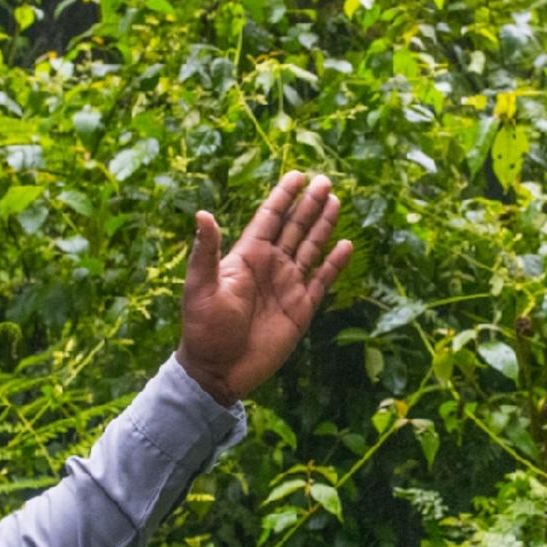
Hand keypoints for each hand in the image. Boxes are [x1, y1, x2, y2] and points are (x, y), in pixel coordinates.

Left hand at [176, 172, 352, 403]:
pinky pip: (321, 280)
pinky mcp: (301, 309)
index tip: (297, 176)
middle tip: (325, 181)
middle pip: (294, 228)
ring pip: (310, 248)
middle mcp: (270, 266)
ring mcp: (287, 286)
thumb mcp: (200, 286)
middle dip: (309, 204)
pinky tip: (345, 245)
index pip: (269, 218)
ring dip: (323, 226)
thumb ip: (206, 251)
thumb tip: (202, 214)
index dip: (283, 197)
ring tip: (336, 201)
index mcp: (247, 257)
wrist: (218, 370)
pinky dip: (334, 264)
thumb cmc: (203, 328)